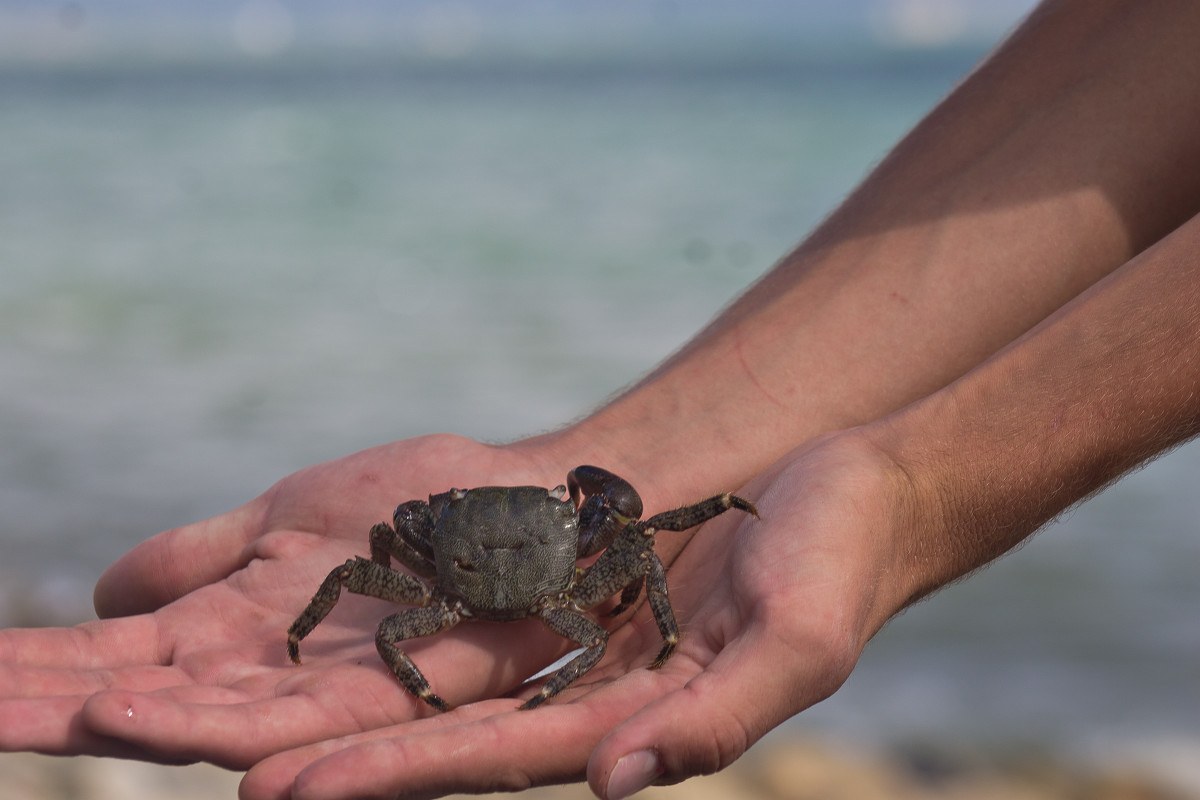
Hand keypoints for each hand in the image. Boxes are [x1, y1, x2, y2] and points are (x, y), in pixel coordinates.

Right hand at [0, 434, 582, 762]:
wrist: (523, 502)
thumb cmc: (412, 505)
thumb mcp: (284, 520)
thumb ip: (199, 557)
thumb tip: (104, 594)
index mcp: (230, 627)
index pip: (109, 657)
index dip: (31, 669)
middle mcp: (264, 671)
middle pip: (139, 699)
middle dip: (45, 707)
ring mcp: (324, 688)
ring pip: (206, 722)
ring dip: (126, 725)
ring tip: (59, 719)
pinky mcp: (391, 691)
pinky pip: (297, 719)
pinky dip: (220, 726)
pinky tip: (149, 718)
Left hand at [237, 433, 907, 799]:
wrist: (845, 486)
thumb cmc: (836, 564)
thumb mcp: (794, 643)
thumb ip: (715, 722)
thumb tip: (619, 782)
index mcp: (629, 726)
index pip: (488, 761)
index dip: (387, 777)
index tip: (280, 796)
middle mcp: (577, 693)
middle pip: (429, 728)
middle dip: (313, 745)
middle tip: (181, 750)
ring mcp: (562, 637)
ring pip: (428, 668)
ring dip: (326, 683)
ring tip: (206, 695)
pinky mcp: (557, 579)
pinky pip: (460, 596)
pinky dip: (386, 609)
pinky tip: (307, 612)